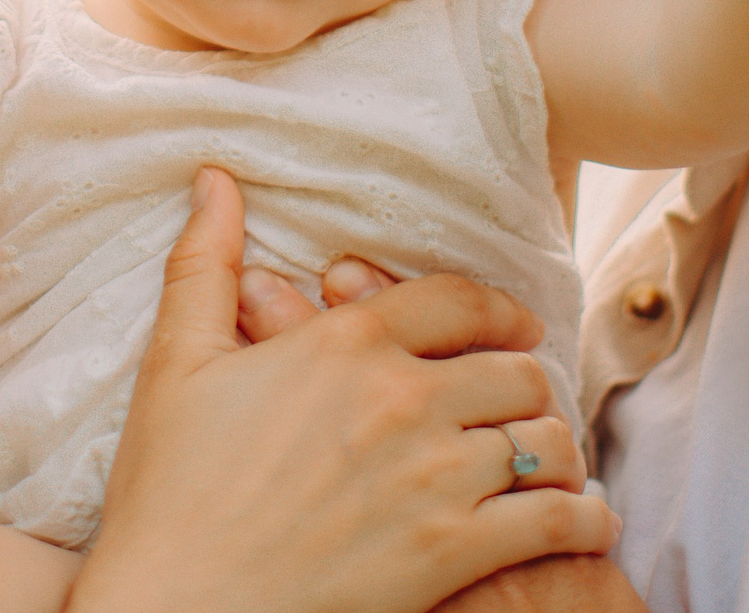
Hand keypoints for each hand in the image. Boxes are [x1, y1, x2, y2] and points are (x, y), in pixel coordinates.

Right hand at [71, 170, 614, 612]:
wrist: (172, 608)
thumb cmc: (166, 495)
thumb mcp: (175, 364)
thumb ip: (204, 263)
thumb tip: (214, 178)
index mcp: (346, 343)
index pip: (457, 301)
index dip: (497, 312)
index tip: (514, 329)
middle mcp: (402, 398)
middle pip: (516, 371)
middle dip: (525, 386)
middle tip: (522, 406)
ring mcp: (435, 477)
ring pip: (545, 440)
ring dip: (555, 450)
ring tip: (551, 464)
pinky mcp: (454, 552)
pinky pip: (555, 519)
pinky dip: (582, 517)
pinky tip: (582, 519)